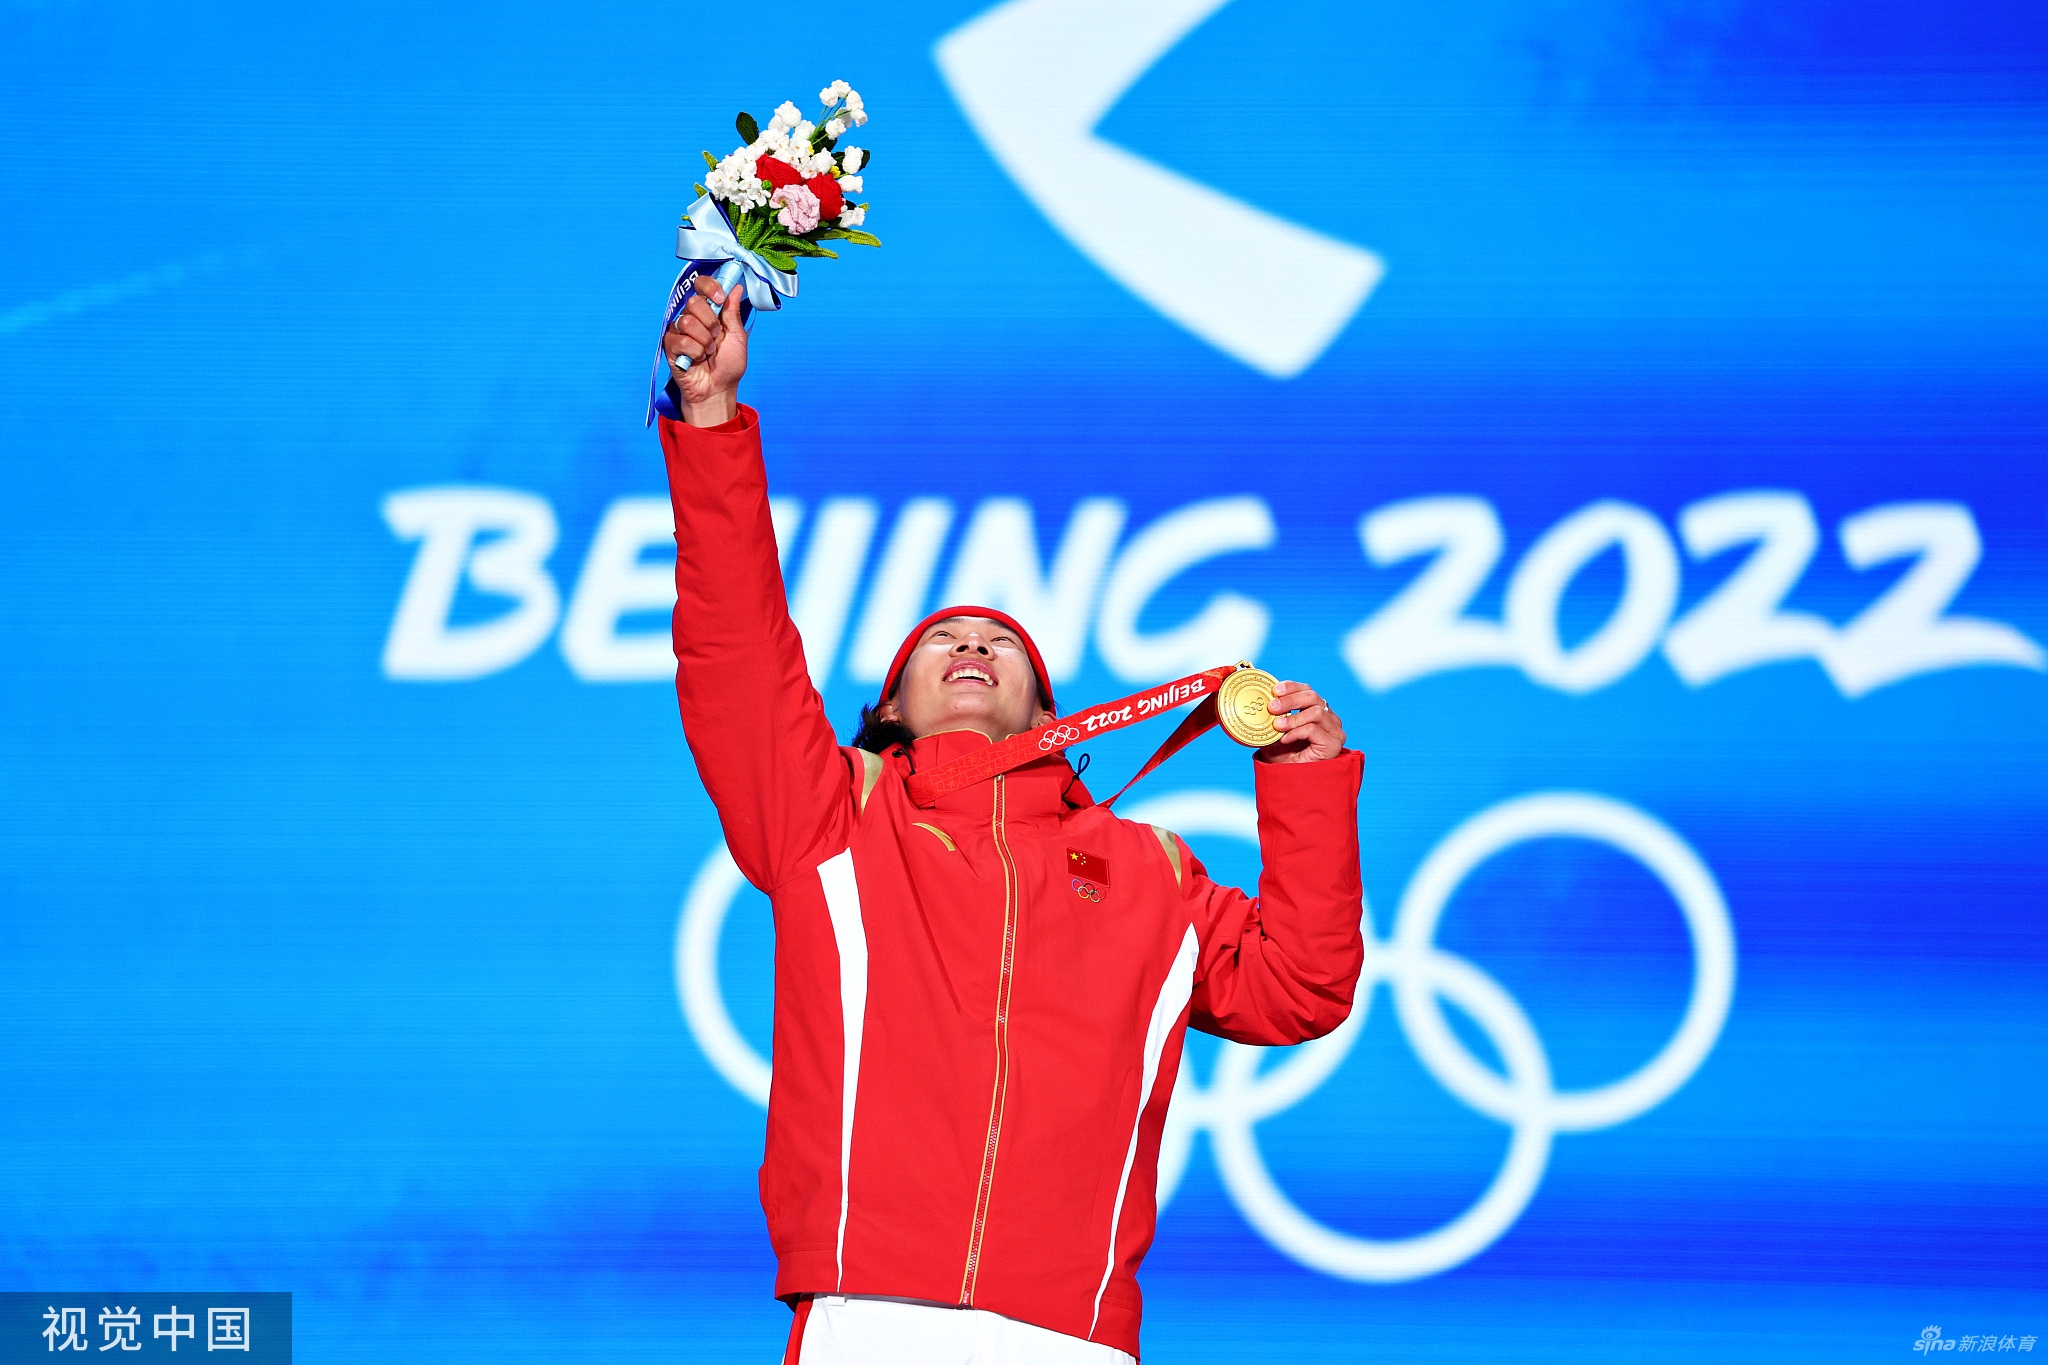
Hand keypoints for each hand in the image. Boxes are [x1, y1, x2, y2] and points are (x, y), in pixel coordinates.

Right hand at [664, 276, 747, 424]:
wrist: (718, 389)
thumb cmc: (729, 366)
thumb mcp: (737, 337)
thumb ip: (733, 312)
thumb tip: (736, 288)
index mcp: (708, 311)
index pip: (701, 285)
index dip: (709, 287)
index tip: (719, 299)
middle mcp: (692, 317)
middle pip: (693, 302)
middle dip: (710, 323)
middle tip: (716, 338)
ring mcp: (679, 331)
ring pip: (687, 322)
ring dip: (704, 341)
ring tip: (708, 352)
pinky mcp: (669, 346)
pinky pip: (681, 341)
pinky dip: (695, 352)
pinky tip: (697, 359)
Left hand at [1255, 680, 1344, 763]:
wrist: (1291, 781)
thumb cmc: (1285, 756)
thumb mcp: (1275, 731)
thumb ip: (1274, 716)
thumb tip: (1261, 699)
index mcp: (1318, 711)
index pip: (1308, 691)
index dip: (1292, 687)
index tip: (1274, 690)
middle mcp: (1330, 719)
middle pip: (1313, 697)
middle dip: (1290, 700)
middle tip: (1271, 707)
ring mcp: (1334, 731)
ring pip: (1316, 712)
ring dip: (1292, 718)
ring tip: (1277, 726)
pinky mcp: (1333, 744)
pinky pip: (1313, 729)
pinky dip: (1296, 732)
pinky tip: (1286, 739)